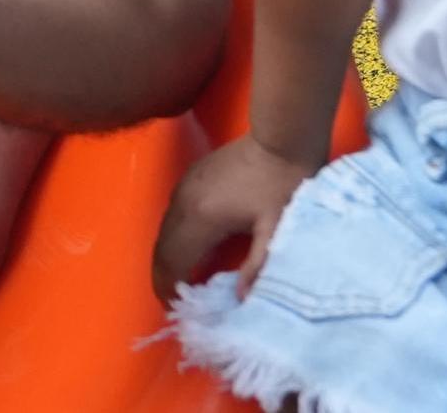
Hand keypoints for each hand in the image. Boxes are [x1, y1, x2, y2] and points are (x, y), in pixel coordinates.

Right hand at [152, 135, 315, 300]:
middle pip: (161, 247)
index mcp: (202, 218)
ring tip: (178, 279)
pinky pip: (172, 214)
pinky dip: (173, 237)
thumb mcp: (278, 230)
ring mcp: (185, 186)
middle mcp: (184, 202)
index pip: (173, 260)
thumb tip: (240, 300)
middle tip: (172, 300)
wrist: (283, 138)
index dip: (169, 287)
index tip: (175, 309)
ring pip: (163, 229)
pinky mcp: (191, 176)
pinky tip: (188, 246)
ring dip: (167, 256)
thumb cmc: (285, 184)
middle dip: (163, 275)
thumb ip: (258, 265)